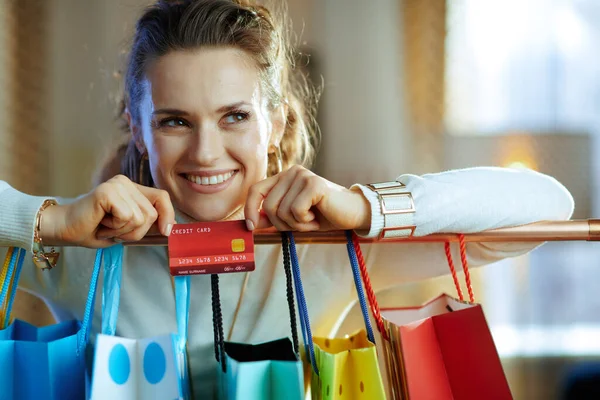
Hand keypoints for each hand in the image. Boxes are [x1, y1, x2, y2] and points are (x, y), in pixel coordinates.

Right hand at [40, 175, 175, 247]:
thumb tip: (170, 228)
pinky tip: (100, 223)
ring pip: (141, 218)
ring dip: (123, 231)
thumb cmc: (94, 229)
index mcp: (132, 188)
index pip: (162, 197)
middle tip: (114, 230)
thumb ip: (146, 223)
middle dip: (136, 232)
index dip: (168, 215)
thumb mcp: (127, 228)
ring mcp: (117, 185)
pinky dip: (115, 228)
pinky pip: (127, 217)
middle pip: (152, 213)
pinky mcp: (107, 191)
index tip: (166, 232)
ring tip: (106, 226)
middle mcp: (126, 183)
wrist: (63, 229)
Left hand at [244, 165, 370, 231]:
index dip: (249, 209)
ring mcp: (302, 176)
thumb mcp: (292, 218)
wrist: (353, 214)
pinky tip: (317, 216)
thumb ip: (272, 217)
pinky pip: (296, 211)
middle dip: (282, 224)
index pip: (255, 190)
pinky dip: (305, 221)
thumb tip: (250, 224)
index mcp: (284, 177)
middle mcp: (291, 172)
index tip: (251, 227)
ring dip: (296, 224)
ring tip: (312, 219)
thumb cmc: (323, 215)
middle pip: (268, 206)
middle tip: (301, 224)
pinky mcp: (313, 184)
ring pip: (282, 211)